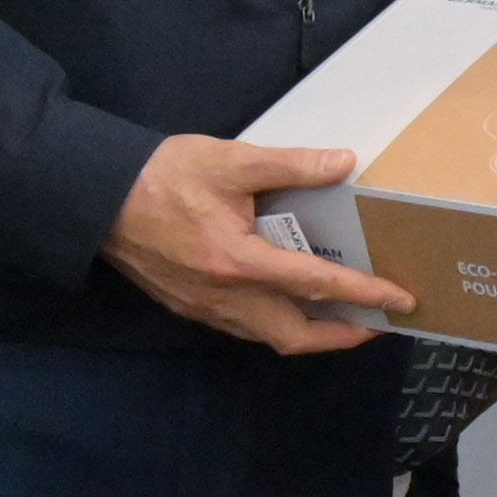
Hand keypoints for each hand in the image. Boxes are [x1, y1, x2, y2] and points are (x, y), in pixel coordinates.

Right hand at [101, 136, 412, 353]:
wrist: (96, 199)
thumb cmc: (163, 176)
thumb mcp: (231, 161)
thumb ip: (290, 165)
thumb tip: (344, 162)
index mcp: (240, 263)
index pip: (316, 285)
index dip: (363, 294)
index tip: (401, 300)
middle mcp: (225, 298)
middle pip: (294, 336)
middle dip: (341, 336)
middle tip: (375, 323)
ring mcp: (205, 308)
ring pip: (267, 336)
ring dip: (308, 332)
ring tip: (340, 316)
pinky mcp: (189, 306)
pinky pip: (243, 327)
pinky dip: (275, 323)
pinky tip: (287, 303)